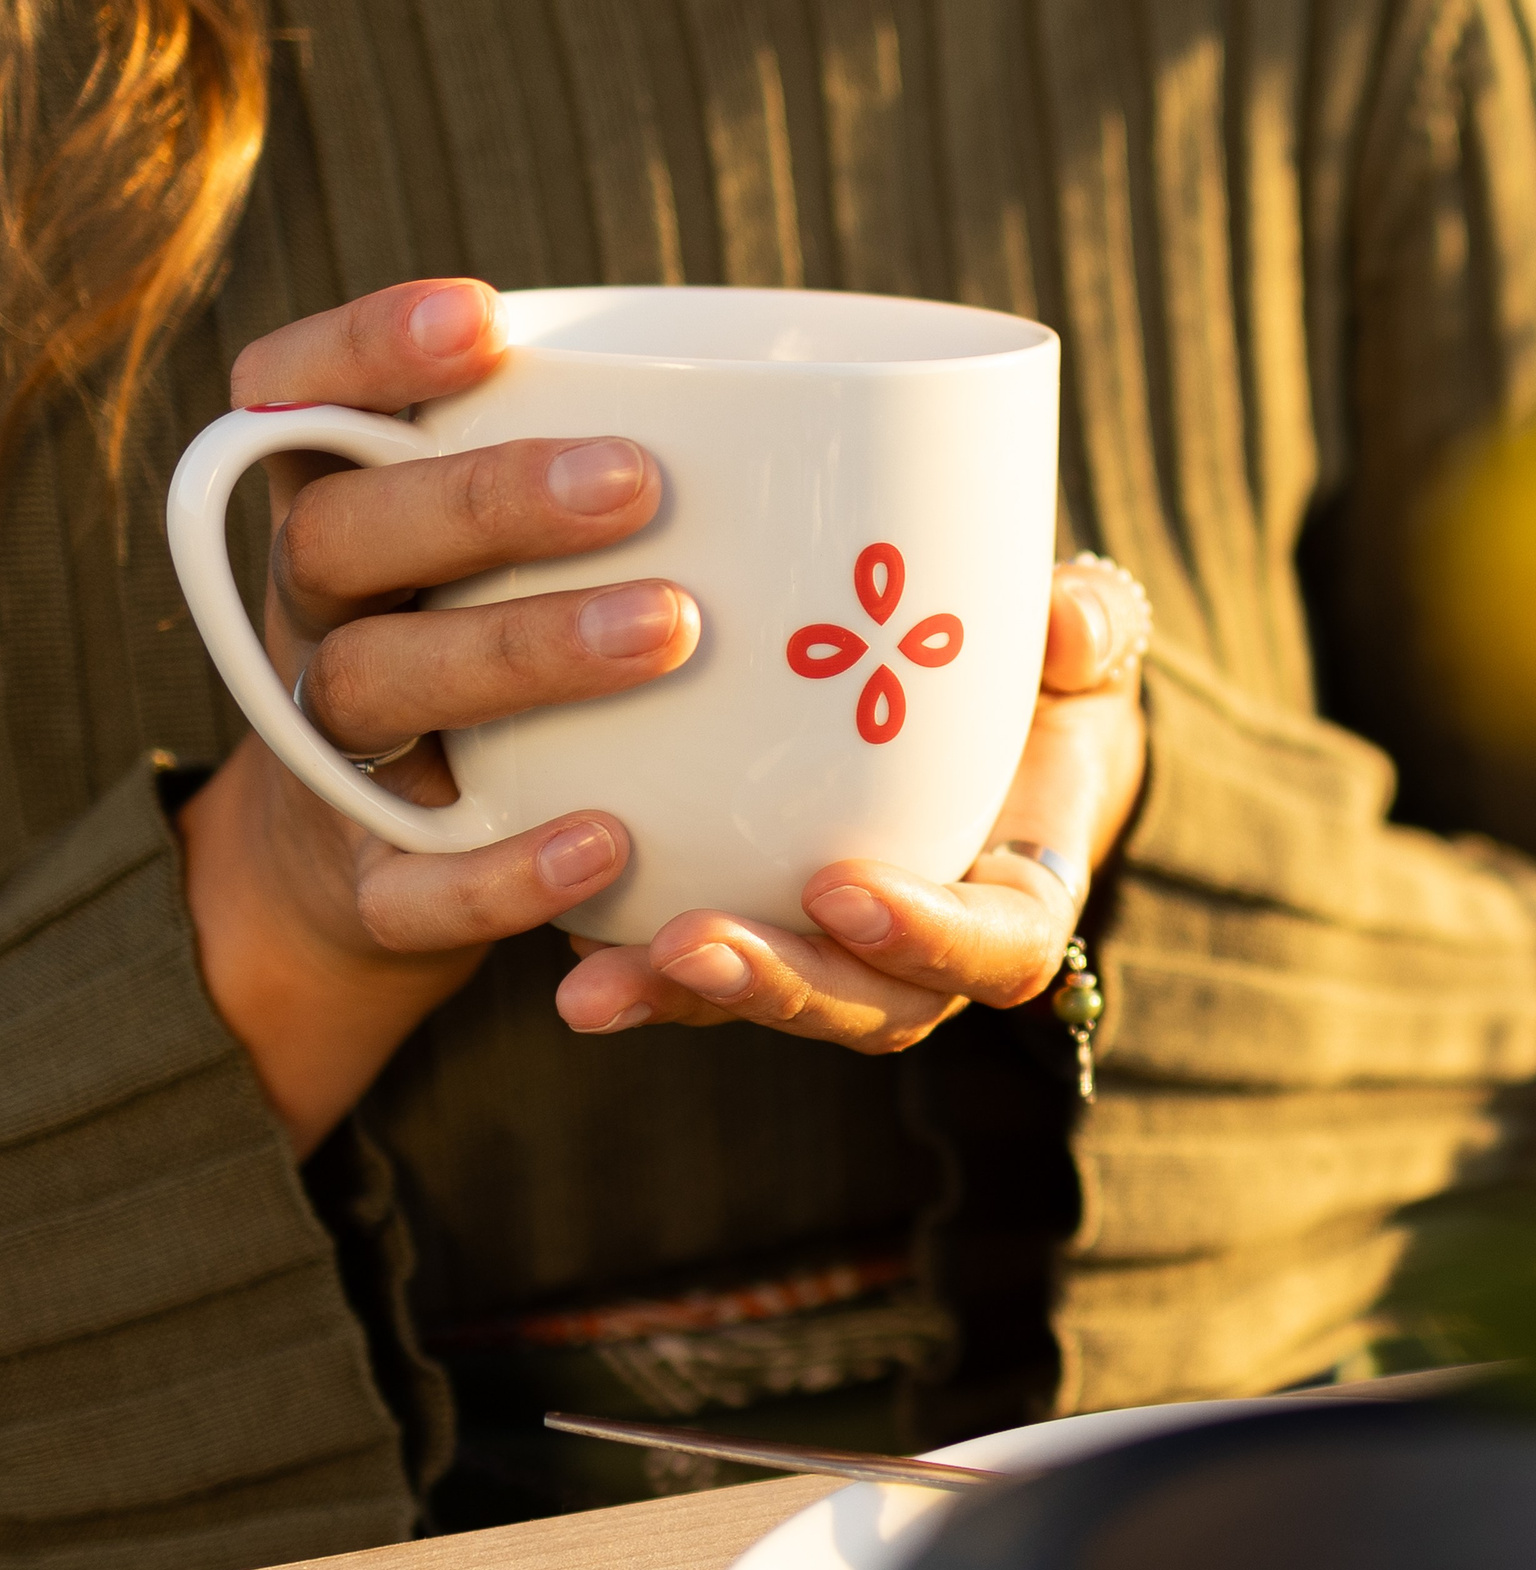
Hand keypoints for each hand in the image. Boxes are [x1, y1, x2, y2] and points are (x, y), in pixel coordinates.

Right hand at [178, 279, 693, 1153]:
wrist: (366, 880)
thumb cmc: (497, 672)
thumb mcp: (513, 569)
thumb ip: (613, 489)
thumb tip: (843, 426)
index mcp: (345, 516)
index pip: (296, 400)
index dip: (365, 350)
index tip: (485, 320)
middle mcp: (315, 621)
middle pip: (341, 535)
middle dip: (482, 499)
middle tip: (636, 480)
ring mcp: (329, 755)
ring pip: (379, 683)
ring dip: (518, 649)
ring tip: (671, 626)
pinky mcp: (367, 887)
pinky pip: (417, 882)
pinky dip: (508, 867)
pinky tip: (613, 837)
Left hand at [552, 556, 1150, 1050]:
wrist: (990, 721)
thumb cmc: (1038, 677)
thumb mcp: (1077, 641)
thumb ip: (1084, 630)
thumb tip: (1066, 629)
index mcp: (1020, 896)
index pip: (996, 949)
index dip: (926, 936)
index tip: (843, 887)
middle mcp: (931, 953)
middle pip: (871, 1008)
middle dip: (781, 985)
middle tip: (691, 945)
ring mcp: (843, 957)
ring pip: (775, 1005)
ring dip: (682, 1000)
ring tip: (591, 982)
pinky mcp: (766, 933)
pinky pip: (701, 970)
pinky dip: (633, 960)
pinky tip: (555, 940)